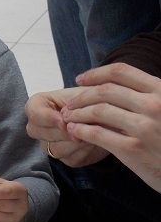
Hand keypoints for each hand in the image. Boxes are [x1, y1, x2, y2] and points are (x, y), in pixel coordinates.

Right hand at [25, 88, 107, 166]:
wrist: (108, 113)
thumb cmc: (92, 99)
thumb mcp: (83, 94)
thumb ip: (74, 104)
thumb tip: (67, 123)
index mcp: (38, 106)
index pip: (34, 113)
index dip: (48, 118)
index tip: (64, 120)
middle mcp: (39, 127)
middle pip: (40, 133)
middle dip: (63, 131)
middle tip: (82, 127)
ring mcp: (50, 144)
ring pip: (55, 148)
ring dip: (75, 142)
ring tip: (92, 132)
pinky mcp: (66, 158)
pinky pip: (71, 158)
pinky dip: (85, 150)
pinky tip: (94, 141)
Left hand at [60, 63, 160, 191]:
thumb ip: (147, 98)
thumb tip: (114, 88)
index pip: (121, 71)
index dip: (96, 73)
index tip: (81, 79)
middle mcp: (153, 105)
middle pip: (105, 91)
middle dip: (82, 96)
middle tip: (70, 103)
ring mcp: (143, 127)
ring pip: (98, 111)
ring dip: (77, 113)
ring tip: (69, 117)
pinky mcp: (133, 149)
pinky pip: (98, 134)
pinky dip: (81, 130)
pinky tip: (75, 131)